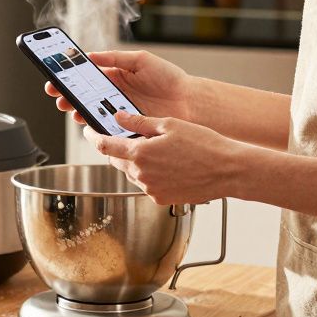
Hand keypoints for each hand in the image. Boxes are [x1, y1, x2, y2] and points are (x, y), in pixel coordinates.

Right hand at [43, 50, 194, 124]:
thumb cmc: (168, 78)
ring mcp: (118, 112)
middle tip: (57, 94)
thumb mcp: (140, 60)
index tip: (55, 76)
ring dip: (77, 110)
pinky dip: (95, 126)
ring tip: (71, 108)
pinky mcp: (125, 128)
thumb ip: (114, 58)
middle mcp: (113, 95)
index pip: (85, 76)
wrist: (189, 103)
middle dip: (67, 95)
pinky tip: (89, 122)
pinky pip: (105, 127)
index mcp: (114, 77)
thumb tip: (90, 55)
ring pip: (90, 113)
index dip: (68, 77)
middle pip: (83, 96)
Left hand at [83, 111, 245, 204]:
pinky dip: (149, 174)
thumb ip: (139, 123)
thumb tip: (118, 117)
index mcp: (140, 154)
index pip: (104, 146)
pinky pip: (147, 184)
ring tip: (156, 150)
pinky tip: (167, 165)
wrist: (228, 171)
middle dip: (117, 148)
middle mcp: (141, 175)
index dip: (92, 137)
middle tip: (126, 136)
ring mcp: (151, 190)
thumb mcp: (169, 125)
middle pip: (116, 160)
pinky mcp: (161, 199)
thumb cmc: (203, 144)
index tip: (88, 131)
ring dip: (135, 161)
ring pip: (132, 173)